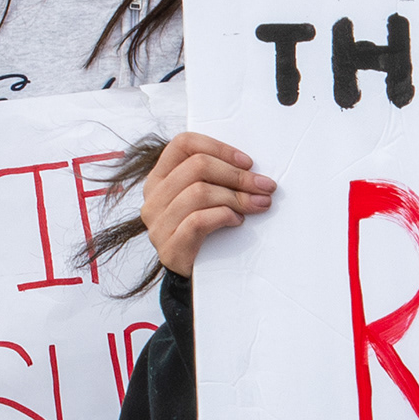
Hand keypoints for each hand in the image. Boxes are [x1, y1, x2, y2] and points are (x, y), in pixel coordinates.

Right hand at [142, 132, 274, 277]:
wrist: (194, 275)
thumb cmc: (204, 229)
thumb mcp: (203, 196)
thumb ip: (214, 177)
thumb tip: (251, 168)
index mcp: (159, 177)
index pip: (183, 144)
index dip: (219, 148)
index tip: (248, 163)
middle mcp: (153, 197)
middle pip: (197, 166)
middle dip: (237, 175)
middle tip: (264, 186)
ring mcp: (158, 224)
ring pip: (199, 192)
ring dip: (236, 196)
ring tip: (257, 204)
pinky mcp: (169, 248)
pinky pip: (198, 221)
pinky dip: (223, 216)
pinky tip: (237, 220)